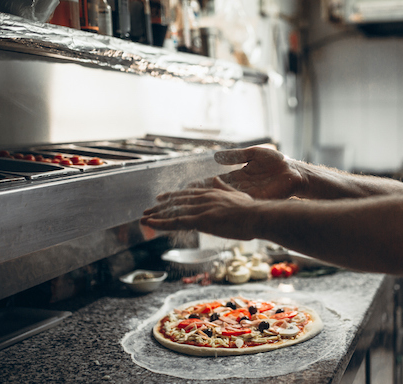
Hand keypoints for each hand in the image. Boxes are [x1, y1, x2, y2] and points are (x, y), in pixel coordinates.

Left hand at [140, 177, 257, 239]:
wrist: (258, 216)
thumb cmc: (252, 210)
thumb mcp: (238, 194)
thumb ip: (225, 188)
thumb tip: (217, 179)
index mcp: (212, 192)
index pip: (188, 194)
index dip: (173, 196)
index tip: (162, 198)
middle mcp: (204, 198)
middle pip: (177, 201)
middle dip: (160, 206)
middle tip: (147, 209)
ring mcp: (202, 209)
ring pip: (174, 211)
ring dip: (157, 215)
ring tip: (144, 218)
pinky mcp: (202, 220)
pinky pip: (176, 221)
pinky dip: (162, 222)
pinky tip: (151, 224)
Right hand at [177, 147, 303, 199]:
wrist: (295, 172)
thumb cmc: (277, 162)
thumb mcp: (253, 154)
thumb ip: (235, 156)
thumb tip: (215, 156)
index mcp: (238, 177)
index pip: (213, 182)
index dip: (199, 185)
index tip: (185, 187)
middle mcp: (239, 188)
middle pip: (214, 194)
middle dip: (198, 198)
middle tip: (178, 202)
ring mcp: (247, 196)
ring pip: (223, 202)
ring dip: (207, 206)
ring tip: (190, 209)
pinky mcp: (255, 201)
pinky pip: (238, 204)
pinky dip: (225, 207)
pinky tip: (212, 210)